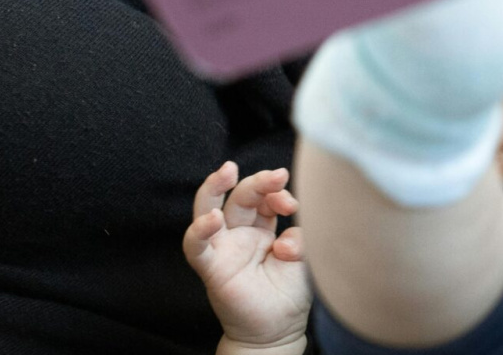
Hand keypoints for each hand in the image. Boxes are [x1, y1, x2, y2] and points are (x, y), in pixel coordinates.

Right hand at [183, 162, 309, 353]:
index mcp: (263, 229)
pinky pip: (196, 247)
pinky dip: (199, 231)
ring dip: (215, 187)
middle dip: (259, 182)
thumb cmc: (291, 293)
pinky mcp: (212, 268)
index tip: (294, 204)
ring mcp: (224, 248)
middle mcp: (241, 234)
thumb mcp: (306, 259)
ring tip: (228, 170)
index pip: (265, 200)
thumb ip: (300, 241)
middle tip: (279, 175)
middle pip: (241, 197)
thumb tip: (285, 239)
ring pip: (208, 209)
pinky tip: (211, 218)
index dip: (278, 194)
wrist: (278, 331)